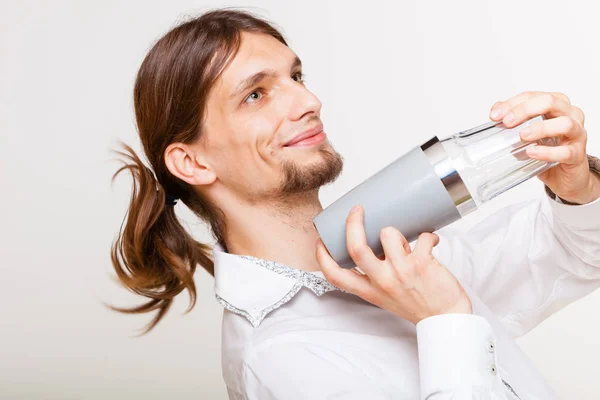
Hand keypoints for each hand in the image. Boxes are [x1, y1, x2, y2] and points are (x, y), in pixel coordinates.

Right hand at [315, 205, 471, 324]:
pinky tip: (431, 241)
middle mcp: (382, 281)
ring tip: (407, 241)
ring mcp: (401, 272)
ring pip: (388, 233)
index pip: (336, 276)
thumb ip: (375, 276)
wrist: (446, 319)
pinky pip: (421, 237)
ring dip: (397, 231)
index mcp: (369, 290)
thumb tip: (376, 242)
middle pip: (356, 247)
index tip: (320, 242)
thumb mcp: (386, 296)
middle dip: (353, 222)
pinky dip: (428, 235)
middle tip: (358, 210)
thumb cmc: (417, 305)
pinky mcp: (422, 264)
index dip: (322, 257)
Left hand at [490, 91, 599, 203]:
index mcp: (557, 106)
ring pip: (564, 123)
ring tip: (522, 136)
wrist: (565, 176)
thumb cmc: (549, 149)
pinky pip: (565, 151)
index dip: (512, 103)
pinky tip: (531, 152)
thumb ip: (514, 119)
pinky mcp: (577, 155)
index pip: (533, 96)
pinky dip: (546, 152)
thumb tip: (496, 110)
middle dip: (525, 110)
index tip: (495, 115)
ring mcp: (577, 135)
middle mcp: (570, 115)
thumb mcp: (529, 132)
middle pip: (550, 102)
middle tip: (507, 122)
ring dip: (540, 128)